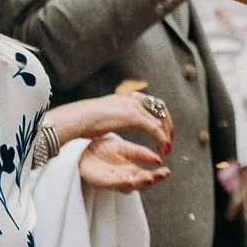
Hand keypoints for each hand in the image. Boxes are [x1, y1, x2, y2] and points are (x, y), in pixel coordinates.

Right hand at [47, 91, 173, 156]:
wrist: (76, 119)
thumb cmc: (82, 120)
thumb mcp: (103, 114)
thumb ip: (114, 114)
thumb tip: (114, 117)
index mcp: (125, 97)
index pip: (151, 102)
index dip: (160, 115)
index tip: (162, 129)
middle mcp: (132, 99)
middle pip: (160, 108)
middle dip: (168, 124)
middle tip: (170, 140)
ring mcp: (133, 106)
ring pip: (159, 120)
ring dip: (166, 135)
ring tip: (167, 148)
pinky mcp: (133, 117)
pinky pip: (154, 129)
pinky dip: (160, 139)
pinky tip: (162, 149)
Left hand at [76, 133, 169, 194]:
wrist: (82, 149)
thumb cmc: (102, 150)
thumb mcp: (125, 148)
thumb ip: (140, 153)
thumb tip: (158, 158)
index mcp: (132, 171)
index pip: (149, 175)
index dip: (158, 175)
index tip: (167, 170)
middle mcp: (125, 179)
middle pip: (142, 184)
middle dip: (153, 180)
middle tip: (162, 175)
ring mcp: (114, 182)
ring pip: (130, 187)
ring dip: (140, 183)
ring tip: (149, 177)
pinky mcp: (101, 182)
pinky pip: (114, 184)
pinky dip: (123, 182)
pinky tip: (130, 178)